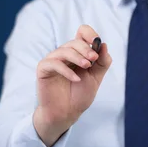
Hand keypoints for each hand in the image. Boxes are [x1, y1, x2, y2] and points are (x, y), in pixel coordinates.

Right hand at [33, 25, 111, 146]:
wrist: (67, 113)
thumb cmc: (80, 95)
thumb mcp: (96, 78)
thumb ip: (102, 62)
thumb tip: (104, 44)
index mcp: (78, 53)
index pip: (82, 32)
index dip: (90, 34)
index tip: (97, 42)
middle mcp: (64, 54)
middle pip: (74, 41)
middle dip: (86, 49)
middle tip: (93, 60)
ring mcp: (53, 60)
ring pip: (64, 50)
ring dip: (77, 57)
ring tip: (87, 67)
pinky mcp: (43, 69)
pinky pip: (54, 63)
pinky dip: (66, 70)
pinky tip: (76, 79)